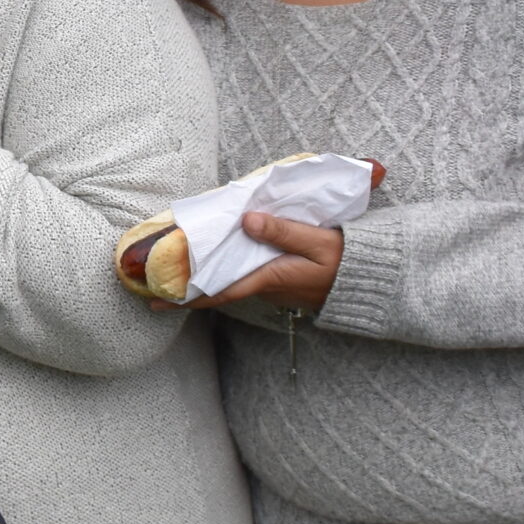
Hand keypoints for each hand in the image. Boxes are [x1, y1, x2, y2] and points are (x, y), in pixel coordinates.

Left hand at [157, 212, 344, 311]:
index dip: (185, 298)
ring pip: (230, 279)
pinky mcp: (280, 279)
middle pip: (217, 286)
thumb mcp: (316, 242)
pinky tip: (215, 257)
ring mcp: (272, 285)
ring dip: (203, 276)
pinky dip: (225, 268)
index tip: (154, 303)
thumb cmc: (345, 261)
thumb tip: (247, 220)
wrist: (372, 280)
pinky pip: (244, 275)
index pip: (218, 291)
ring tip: (173, 267)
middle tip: (151, 283)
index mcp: (267, 278)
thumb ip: (282, 231)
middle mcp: (264, 286)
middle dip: (185, 287)